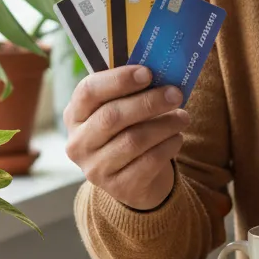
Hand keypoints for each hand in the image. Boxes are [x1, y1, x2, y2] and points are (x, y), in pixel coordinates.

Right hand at [63, 65, 187, 211]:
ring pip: (133, 140)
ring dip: (164, 125)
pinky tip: (177, 138)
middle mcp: (78, 143)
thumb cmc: (128, 130)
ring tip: (183, 117)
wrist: (133, 178)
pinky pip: (148, 162)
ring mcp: (95, 168)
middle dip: (148, 102)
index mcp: (75, 115)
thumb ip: (132, 90)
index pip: (88, 91)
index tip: (148, 72)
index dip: (118, 79)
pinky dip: (168, 146)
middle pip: (112, 117)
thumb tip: (161, 71)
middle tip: (175, 94)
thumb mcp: (122, 108)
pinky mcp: (118, 187)